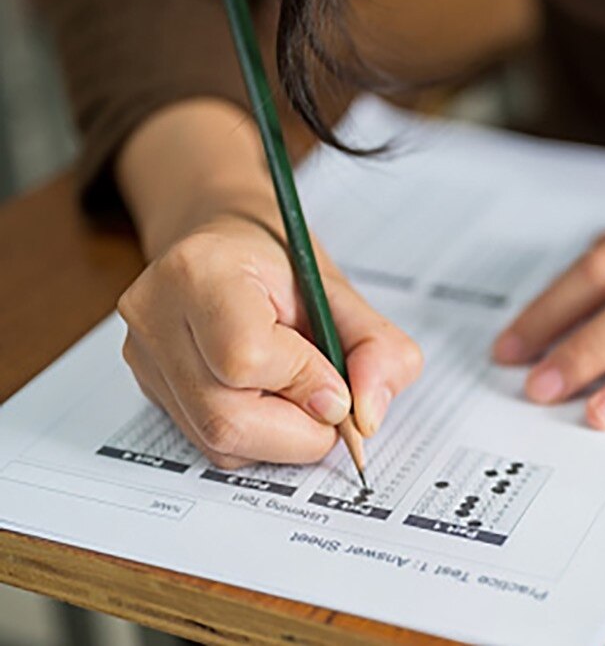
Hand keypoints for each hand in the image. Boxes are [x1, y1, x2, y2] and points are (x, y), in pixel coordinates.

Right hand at [118, 187, 421, 468]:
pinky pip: (209, 444)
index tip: (339, 386)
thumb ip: (377, 350)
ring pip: (218, 442)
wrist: (225, 244)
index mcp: (202, 271)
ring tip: (299, 391)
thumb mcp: (344, 293)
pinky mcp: (148, 388)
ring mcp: (144, 356)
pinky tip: (268, 397)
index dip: (305, 384)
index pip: (245, 358)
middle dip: (298, 429)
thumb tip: (366, 418)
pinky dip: (256, 436)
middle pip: (226, 419)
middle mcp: (157, 315)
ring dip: (280, 437)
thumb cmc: (281, 263)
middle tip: (329, 403)